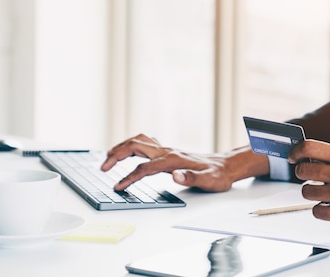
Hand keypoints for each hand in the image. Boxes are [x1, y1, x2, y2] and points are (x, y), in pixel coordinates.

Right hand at [101, 134, 268, 191]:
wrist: (226, 166)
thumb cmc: (218, 175)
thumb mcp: (209, 181)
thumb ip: (192, 178)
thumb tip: (176, 176)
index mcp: (173, 160)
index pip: (144, 168)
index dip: (129, 178)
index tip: (117, 187)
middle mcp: (168, 151)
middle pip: (135, 147)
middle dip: (116, 155)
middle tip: (103, 168)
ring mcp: (167, 149)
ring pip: (138, 142)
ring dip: (121, 147)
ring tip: (108, 158)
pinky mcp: (168, 151)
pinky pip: (145, 143)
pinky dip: (131, 145)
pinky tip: (127, 152)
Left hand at [288, 140, 329, 231]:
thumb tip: (305, 158)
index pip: (309, 148)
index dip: (296, 152)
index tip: (293, 157)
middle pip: (303, 171)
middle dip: (302, 174)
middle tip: (309, 177)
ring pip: (306, 192)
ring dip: (312, 193)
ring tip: (325, 193)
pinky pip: (316, 211)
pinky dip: (321, 209)